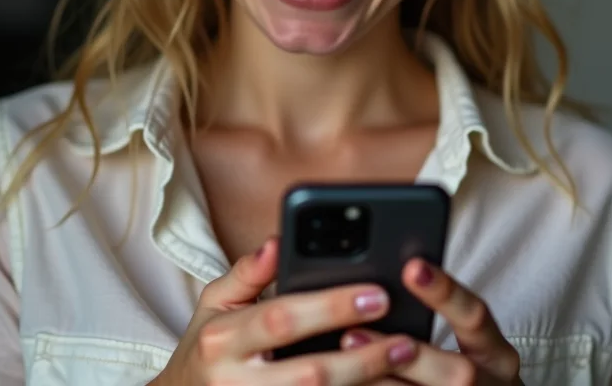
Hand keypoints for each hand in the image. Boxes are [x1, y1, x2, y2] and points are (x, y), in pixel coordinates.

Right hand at [153, 237, 419, 385]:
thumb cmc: (206, 346)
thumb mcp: (215, 302)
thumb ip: (248, 272)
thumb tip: (278, 240)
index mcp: (224, 338)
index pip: (283, 317)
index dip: (331, 306)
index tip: (376, 293)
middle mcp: (237, 381)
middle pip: (310, 374)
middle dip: (362, 357)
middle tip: (406, 340)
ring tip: (403, 366)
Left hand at [340, 258, 522, 384]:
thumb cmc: (465, 371)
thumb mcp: (470, 345)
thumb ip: (437, 317)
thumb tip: (382, 287)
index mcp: (496, 354)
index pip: (475, 315)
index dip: (445, 292)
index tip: (412, 267)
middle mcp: (493, 384)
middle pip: (460, 373)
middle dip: (410, 357)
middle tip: (354, 335)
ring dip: (383, 382)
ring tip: (342, 363)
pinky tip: (350, 383)